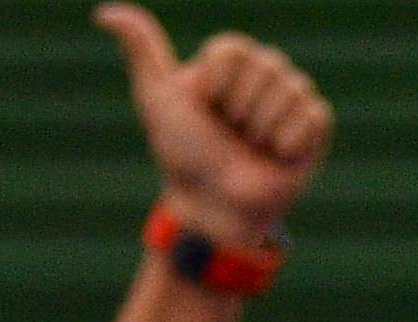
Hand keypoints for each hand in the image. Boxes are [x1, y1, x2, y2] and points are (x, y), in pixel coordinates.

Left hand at [102, 7, 329, 254]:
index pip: (234, 50)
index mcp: (231, 59)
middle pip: (266, 66)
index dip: (218, 86)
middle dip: (242, 109)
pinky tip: (277, 154)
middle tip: (232, 134)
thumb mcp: (157, 98)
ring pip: (291, 89)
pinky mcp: (315, 127)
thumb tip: (102, 13)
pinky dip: (292, 139)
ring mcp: (292, 98)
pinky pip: (315, 114)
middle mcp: (264, 72)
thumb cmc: (184, 154)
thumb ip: (142, 50)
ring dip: (264, 128)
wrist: (213, 206)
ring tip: (253, 146)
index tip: (207, 110)